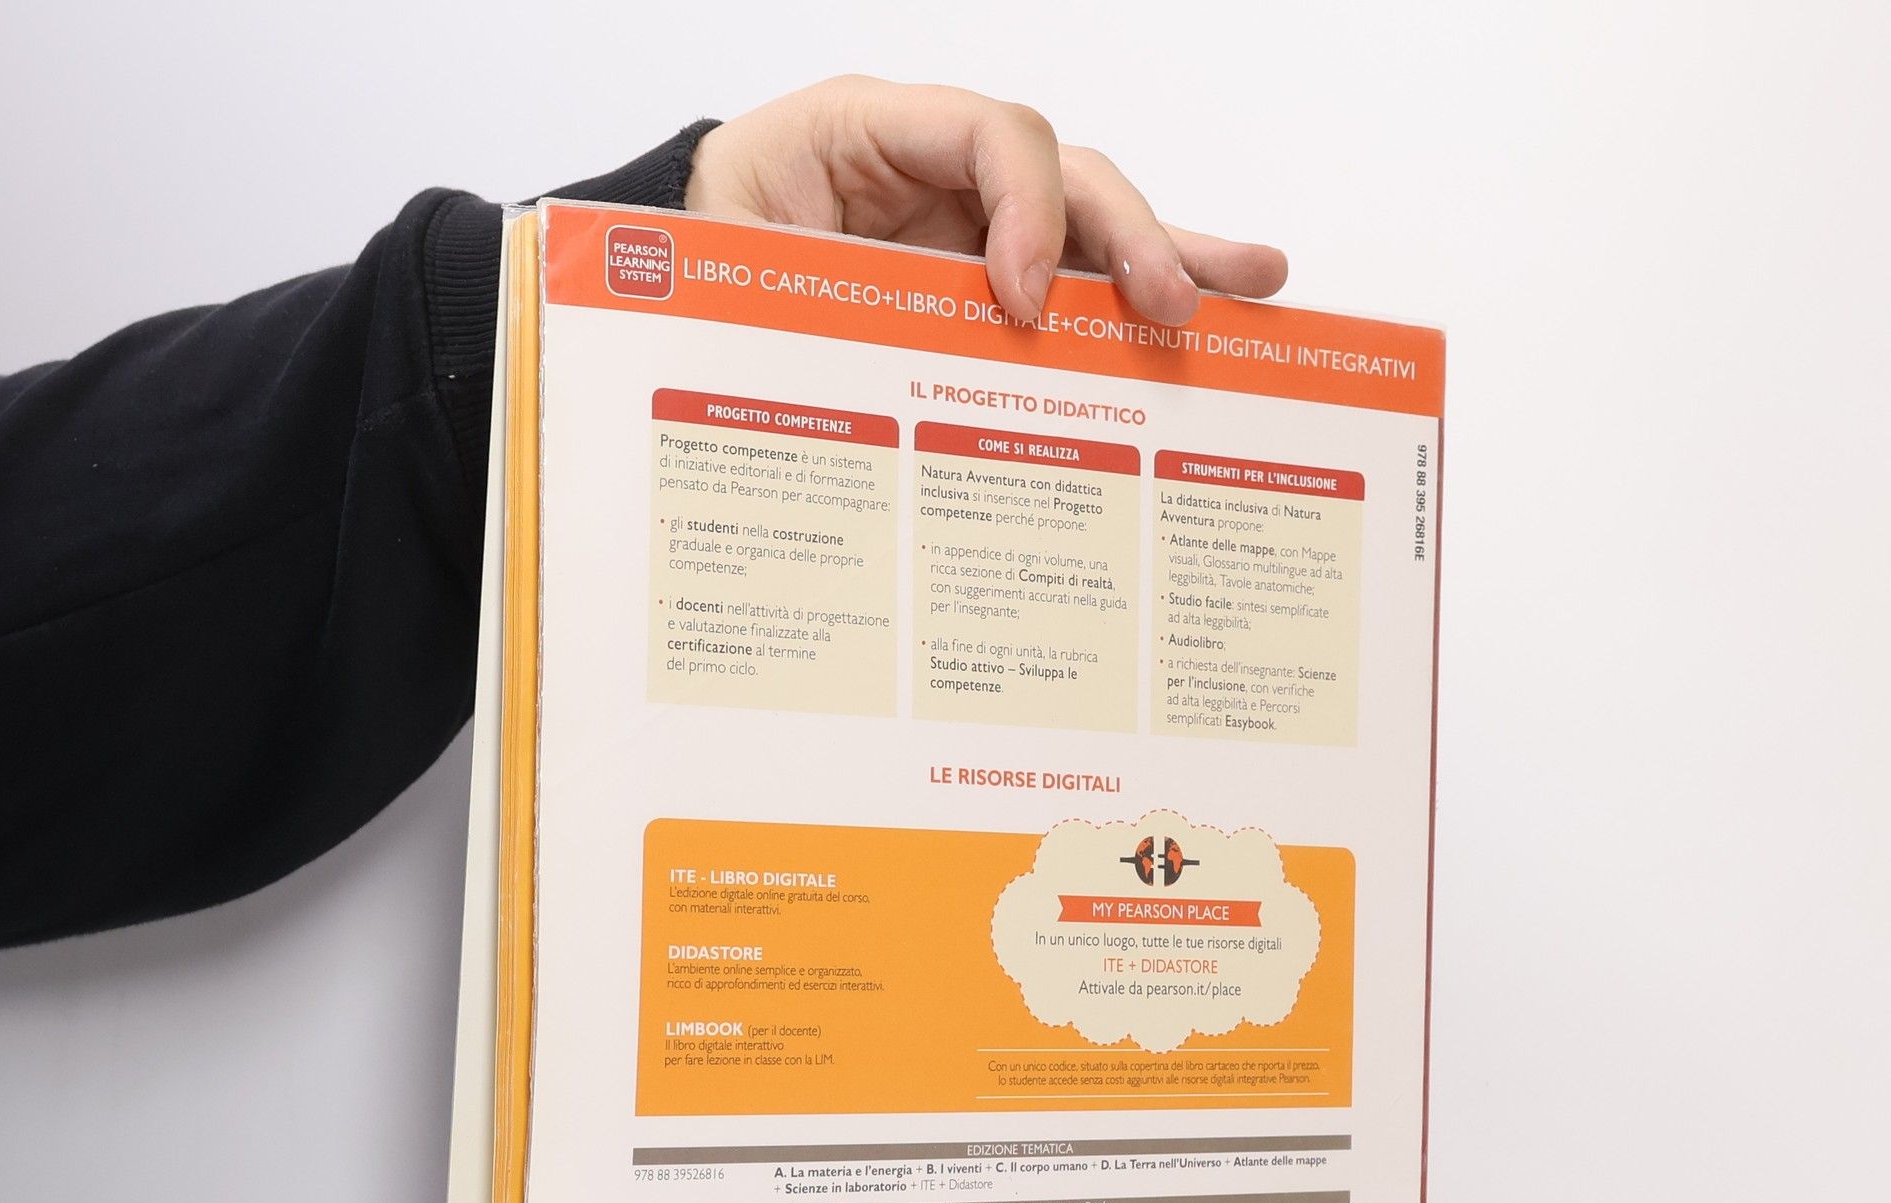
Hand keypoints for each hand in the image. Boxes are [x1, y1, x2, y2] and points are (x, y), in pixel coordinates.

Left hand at [684, 76, 1287, 326]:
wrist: (671, 281)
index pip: (984, 134)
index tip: (1024, 300)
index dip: (1025, 206)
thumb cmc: (699, 253)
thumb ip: (796, 283)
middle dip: (1128, 236)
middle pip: (1064, 174)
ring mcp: (968, 222)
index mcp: (864, 131)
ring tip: (1253, 286)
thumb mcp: (727, 260)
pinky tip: (1214, 306)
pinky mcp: (983, 279)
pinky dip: (1133, 298)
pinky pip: (1070, 281)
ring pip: (1089, 222)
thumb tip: (868, 348)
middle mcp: (934, 167)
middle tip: (1172, 302)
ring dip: (1171, 256)